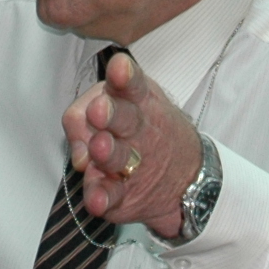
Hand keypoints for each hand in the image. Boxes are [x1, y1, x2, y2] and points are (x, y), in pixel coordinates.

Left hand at [62, 49, 201, 237]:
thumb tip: (79, 152)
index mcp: (138, 101)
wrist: (189, 177)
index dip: (124, 76)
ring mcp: (133, 164)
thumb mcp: (130, 105)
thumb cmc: (145, 130)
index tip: (119, 68)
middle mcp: (137, 130)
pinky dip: (102, 197)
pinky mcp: (126, 194)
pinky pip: (112, 196)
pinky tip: (96, 200)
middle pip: (123, 119)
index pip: (132, 84)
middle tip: (100, 110)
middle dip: (110, 113)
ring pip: (117, 158)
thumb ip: (88, 114)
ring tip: (100, 148)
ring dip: (107, 154)